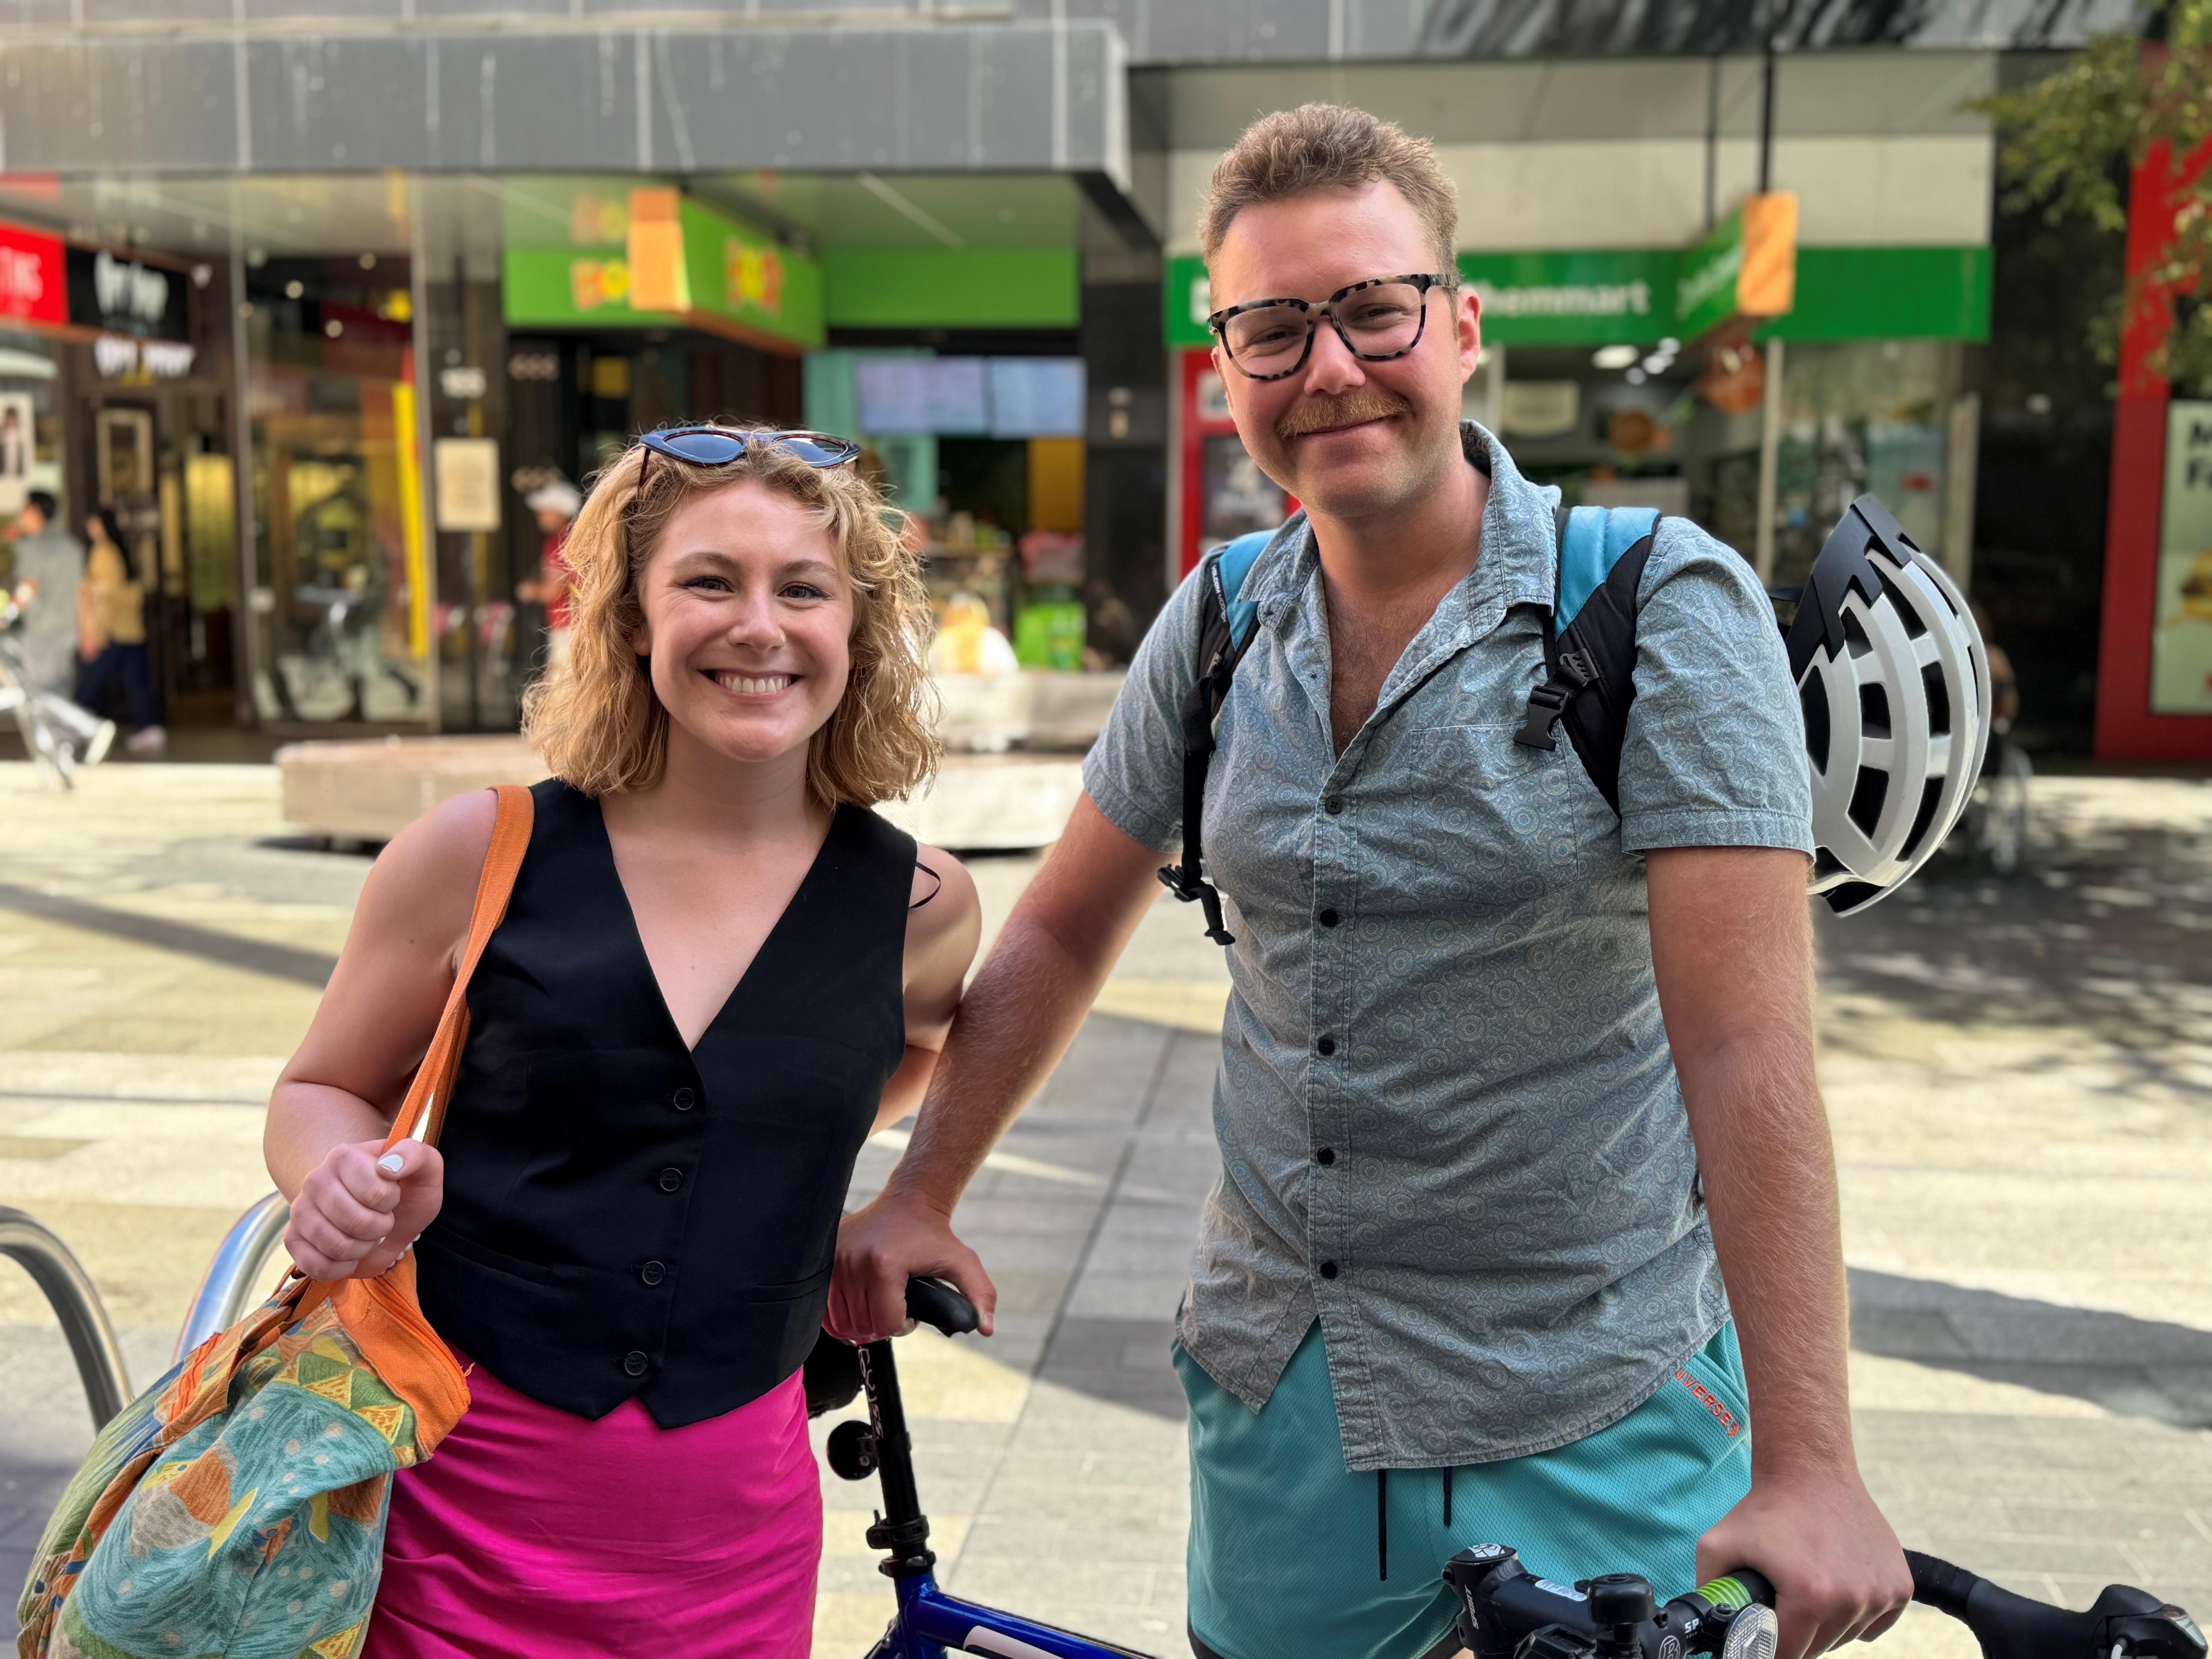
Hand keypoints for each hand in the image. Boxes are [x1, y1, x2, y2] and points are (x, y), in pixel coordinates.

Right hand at [283, 1138, 444, 1280]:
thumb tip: (388, 1167)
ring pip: (337, 1247)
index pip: (377, 1193)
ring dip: (363, 1248)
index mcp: (344, 1156)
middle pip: (357, 1223)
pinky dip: (341, 1268)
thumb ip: (415, 1155)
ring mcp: (300, 1210)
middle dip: (380, 1228)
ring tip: (367, 1234)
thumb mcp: (425, 1167)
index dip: (391, 1201)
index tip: (391, 1194)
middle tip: (381, 1218)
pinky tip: (351, 1255)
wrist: (382, 1209)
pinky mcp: (293, 1238)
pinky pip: (315, 1266)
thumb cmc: (405, 1187)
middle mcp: (315, 1180)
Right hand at [828, 1190, 995, 1342]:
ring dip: (864, 1322)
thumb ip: (980, 1296)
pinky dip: (842, 1316)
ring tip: (882, 1304)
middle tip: (898, 1308)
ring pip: (842, 1321)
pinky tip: (861, 1305)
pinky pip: (825, 1309)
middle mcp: (855, 1261)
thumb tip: (986, 1329)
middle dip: (884, 1324)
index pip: (886, 1323)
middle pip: (863, 1325)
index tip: (912, 1312)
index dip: (903, 1326)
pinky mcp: (825, 1259)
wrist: (908, 1202)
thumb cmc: (935, 1236)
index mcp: (885, 1265)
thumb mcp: (964, 1262)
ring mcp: (836, 1260)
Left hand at [1697, 1468, 1911, 1658]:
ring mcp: (1881, 1594)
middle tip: (1781, 1603)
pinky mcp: (1900, 1586)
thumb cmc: (1766, 1509)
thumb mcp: (1717, 1545)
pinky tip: (1837, 1586)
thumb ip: (1710, 1591)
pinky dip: (1854, 1615)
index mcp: (1811, 1596)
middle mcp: (1852, 1599)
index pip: (1786, 1654)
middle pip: (1816, 1649)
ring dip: (1824, 1624)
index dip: (1766, 1647)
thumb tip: (1710, 1628)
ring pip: (1844, 1637)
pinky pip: (1872, 1624)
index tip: (1759, 1630)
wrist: (1812, 1471)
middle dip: (1794, 1634)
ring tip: (1807, 1587)